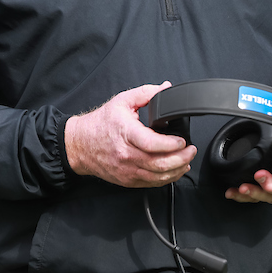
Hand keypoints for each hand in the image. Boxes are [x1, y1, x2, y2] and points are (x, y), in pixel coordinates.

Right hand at [65, 82, 197, 187]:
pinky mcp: (128, 180)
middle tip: (191, 150)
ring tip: (186, 160)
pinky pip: (152, 184)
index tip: (183, 140)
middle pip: (159, 164)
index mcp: (126, 134)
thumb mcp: (122, 101)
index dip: (171, 144)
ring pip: (158, 177)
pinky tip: (174, 170)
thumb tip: (165, 88)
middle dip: (181, 158)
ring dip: (177, 170)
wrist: (80, 145)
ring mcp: (127, 170)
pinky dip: (167, 178)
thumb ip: (146, 93)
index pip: (152, 144)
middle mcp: (127, 155)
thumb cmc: (100, 124)